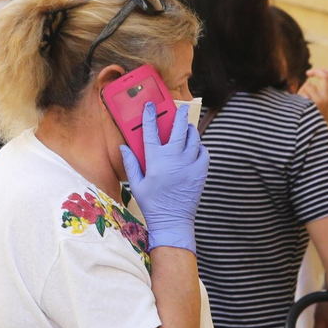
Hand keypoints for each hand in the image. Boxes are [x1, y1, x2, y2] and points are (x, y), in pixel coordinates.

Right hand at [120, 101, 208, 253]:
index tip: (150, 106)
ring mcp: (190, 165)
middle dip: (179, 116)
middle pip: (179, 129)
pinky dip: (200, 147)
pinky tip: (195, 147)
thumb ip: (131, 163)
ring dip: (190, 130)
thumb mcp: (136, 184)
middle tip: (180, 109)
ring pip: (194, 139)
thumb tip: (124, 146)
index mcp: (155, 160)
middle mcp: (174, 159)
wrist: (172, 221)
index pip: (151, 131)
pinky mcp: (200, 172)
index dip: (150, 116)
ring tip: (187, 128)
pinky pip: (204, 153)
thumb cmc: (152, 204)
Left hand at [298, 68, 327, 121]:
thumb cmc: (311, 124)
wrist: (311, 138)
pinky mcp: (313, 104)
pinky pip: (302, 93)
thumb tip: (308, 82)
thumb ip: (317, 96)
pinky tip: (298, 108)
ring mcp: (322, 101)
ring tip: (299, 103)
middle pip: (327, 76)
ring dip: (301, 91)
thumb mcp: (318, 109)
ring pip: (309, 85)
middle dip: (317, 71)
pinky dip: (298, 97)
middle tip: (308, 73)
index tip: (319, 70)